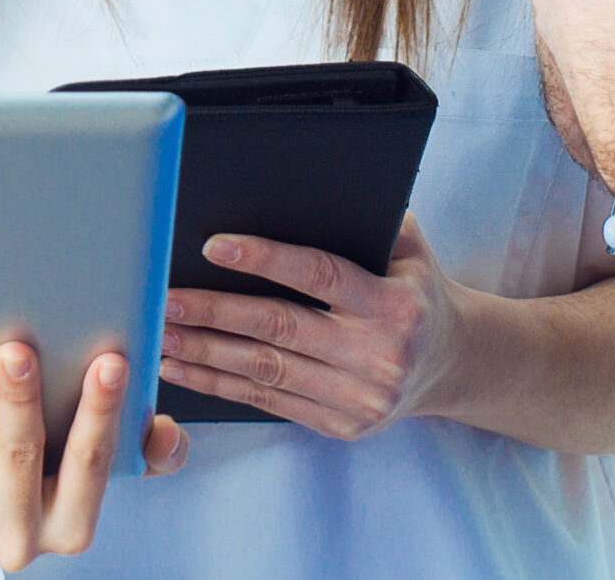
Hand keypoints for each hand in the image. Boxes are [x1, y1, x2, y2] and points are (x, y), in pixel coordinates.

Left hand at [0, 343, 183, 572]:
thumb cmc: (35, 478)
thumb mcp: (85, 473)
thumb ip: (137, 450)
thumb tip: (166, 433)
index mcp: (69, 524)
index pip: (91, 462)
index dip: (102, 412)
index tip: (111, 361)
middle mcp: (17, 538)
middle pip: (22, 458)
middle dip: (20, 402)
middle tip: (17, 351)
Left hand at [156, 216, 467, 438]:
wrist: (453, 364)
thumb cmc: (417, 291)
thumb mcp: (410, 249)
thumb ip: (365, 220)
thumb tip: (300, 189)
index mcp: (395, 305)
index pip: (319, 276)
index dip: (264, 259)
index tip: (213, 246)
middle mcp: (378, 356)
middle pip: (279, 328)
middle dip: (215, 312)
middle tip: (166, 297)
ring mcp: (359, 399)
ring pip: (266, 371)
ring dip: (205, 352)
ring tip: (160, 332)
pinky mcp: (341, 426)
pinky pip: (269, 402)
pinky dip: (220, 384)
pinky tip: (184, 367)